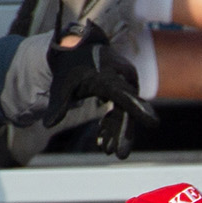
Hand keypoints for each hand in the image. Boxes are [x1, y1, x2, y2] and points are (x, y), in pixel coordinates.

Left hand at [44, 18, 156, 158]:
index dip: (138, 110)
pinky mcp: (123, 88)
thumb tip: (48, 124)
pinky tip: (102, 139)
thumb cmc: (70, 65)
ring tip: (105, 150)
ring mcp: (125, 83)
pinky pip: (121, 109)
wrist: (77, 47)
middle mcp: (122, 78)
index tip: (153, 123)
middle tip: (119, 155)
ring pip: (124, 112)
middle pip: (127, 110)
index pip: (125, 96)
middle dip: (123, 133)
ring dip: (115, 132)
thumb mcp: (62, 84)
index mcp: (108, 76)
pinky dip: (112, 124)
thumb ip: (59, 104)